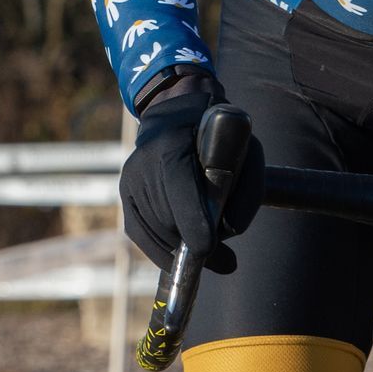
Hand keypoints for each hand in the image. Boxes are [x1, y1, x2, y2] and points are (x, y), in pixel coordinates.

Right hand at [120, 89, 265, 273]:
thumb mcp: (247, 152)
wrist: (178, 114)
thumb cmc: (220, 136)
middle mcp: (143, 163)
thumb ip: (247, 191)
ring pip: (156, 232)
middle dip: (195, 241)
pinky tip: (184, 252)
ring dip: (181, 247)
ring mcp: (130, 180)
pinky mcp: (124, 195)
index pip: (179, 188)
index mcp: (173, 145)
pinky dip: (164, 249)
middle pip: (168, 219)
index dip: (192, 221)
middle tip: (224, 257)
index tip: (206, 247)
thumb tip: (230, 232)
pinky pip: (142, 234)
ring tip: (207, 245)